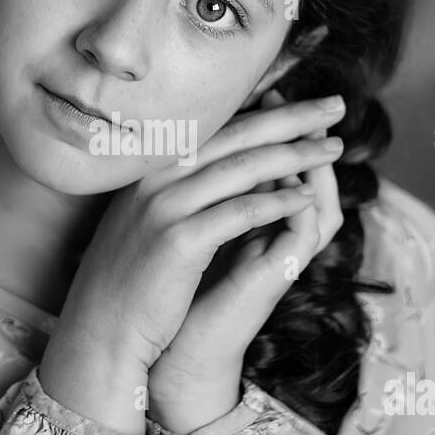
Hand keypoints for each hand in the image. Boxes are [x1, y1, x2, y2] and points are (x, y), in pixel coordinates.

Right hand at [49, 88, 346, 384]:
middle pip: (237, 136)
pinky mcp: (180, 240)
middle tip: (335, 106)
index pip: (218, 127)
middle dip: (292, 118)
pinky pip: (240, 212)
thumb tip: (217, 167)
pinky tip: (308, 197)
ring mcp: (165, 207)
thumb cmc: (130, 280)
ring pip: (244, 168)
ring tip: (333, 148)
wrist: (99, 330)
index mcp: (150, 168)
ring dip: (296, 155)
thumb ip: (175, 188)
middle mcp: (156, 177)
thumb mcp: (144, 219)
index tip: (304, 104)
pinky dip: (278, 202)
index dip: (266, 112)